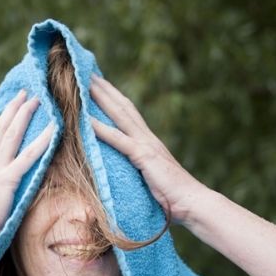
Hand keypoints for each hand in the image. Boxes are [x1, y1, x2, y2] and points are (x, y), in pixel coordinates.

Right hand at [0, 90, 54, 255]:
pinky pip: (28, 157)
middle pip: (1, 131)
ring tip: (37, 100)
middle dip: (13, 111)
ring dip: (25, 115)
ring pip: (12, 136)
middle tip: (24, 94)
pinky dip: (42, 141)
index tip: (2, 113)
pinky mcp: (7, 181)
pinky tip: (53, 128)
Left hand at [89, 74, 207, 225]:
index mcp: (148, 142)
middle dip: (104, 88)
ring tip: (83, 83)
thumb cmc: (173, 198)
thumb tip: (128, 171)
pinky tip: (86, 119)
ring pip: (119, 115)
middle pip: (122, 106)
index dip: (113, 97)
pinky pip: (118, 139)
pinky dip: (101, 128)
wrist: (192, 203)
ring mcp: (146, 145)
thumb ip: (140, 170)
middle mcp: (147, 138)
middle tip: (86, 71)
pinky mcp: (144, 156)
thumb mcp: (150, 179)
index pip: (128, 113)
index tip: (98, 83)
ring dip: (101, 98)